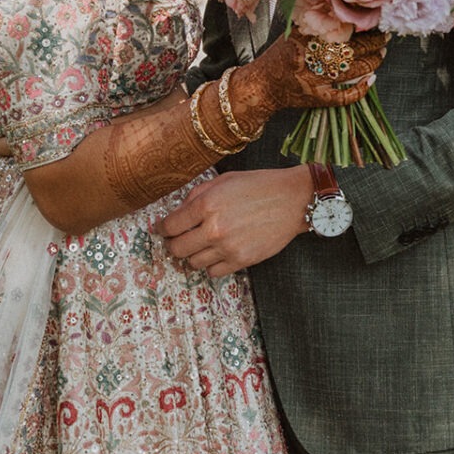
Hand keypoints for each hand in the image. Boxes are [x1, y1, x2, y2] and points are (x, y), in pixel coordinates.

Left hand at [158, 168, 313, 276]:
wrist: (292, 200)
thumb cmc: (258, 186)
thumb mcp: (222, 181)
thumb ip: (196, 196)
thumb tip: (177, 212)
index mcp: (206, 205)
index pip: (170, 226)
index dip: (161, 228)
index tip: (161, 229)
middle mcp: (214, 229)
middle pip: (177, 249)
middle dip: (172, 244)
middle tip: (175, 239)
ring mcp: (228, 248)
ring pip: (193, 262)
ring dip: (192, 254)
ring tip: (199, 244)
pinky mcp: (242, 261)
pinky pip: (213, 272)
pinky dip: (210, 264)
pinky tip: (215, 252)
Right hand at [234, 29, 385, 114]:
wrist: (262, 86)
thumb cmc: (278, 57)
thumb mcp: (292, 33)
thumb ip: (313, 21)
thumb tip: (338, 8)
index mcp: (305, 39)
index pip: (341, 30)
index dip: (362, 27)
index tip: (375, 22)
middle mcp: (310, 58)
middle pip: (351, 49)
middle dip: (373, 43)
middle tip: (385, 38)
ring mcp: (315, 80)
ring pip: (352, 71)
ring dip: (372, 62)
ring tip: (381, 54)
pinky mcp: (318, 98)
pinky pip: (345, 96)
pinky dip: (360, 89)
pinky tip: (371, 80)